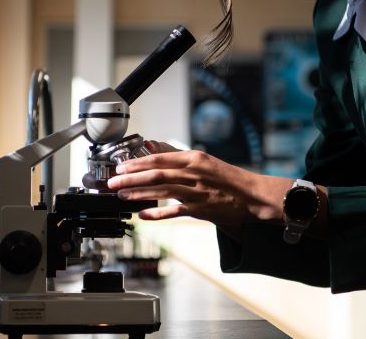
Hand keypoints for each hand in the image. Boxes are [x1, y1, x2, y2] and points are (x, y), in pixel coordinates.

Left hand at [107, 146, 291, 225]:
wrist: (251, 195)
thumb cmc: (227, 178)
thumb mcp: (204, 162)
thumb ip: (179, 158)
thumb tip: (153, 149)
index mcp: (194, 158)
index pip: (159, 159)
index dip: (137, 164)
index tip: (120, 168)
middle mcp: (194, 173)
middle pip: (156, 174)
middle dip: (131, 179)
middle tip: (113, 183)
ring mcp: (197, 192)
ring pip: (162, 191)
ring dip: (139, 194)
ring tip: (122, 196)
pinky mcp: (201, 209)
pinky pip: (175, 211)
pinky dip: (158, 213)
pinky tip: (143, 216)